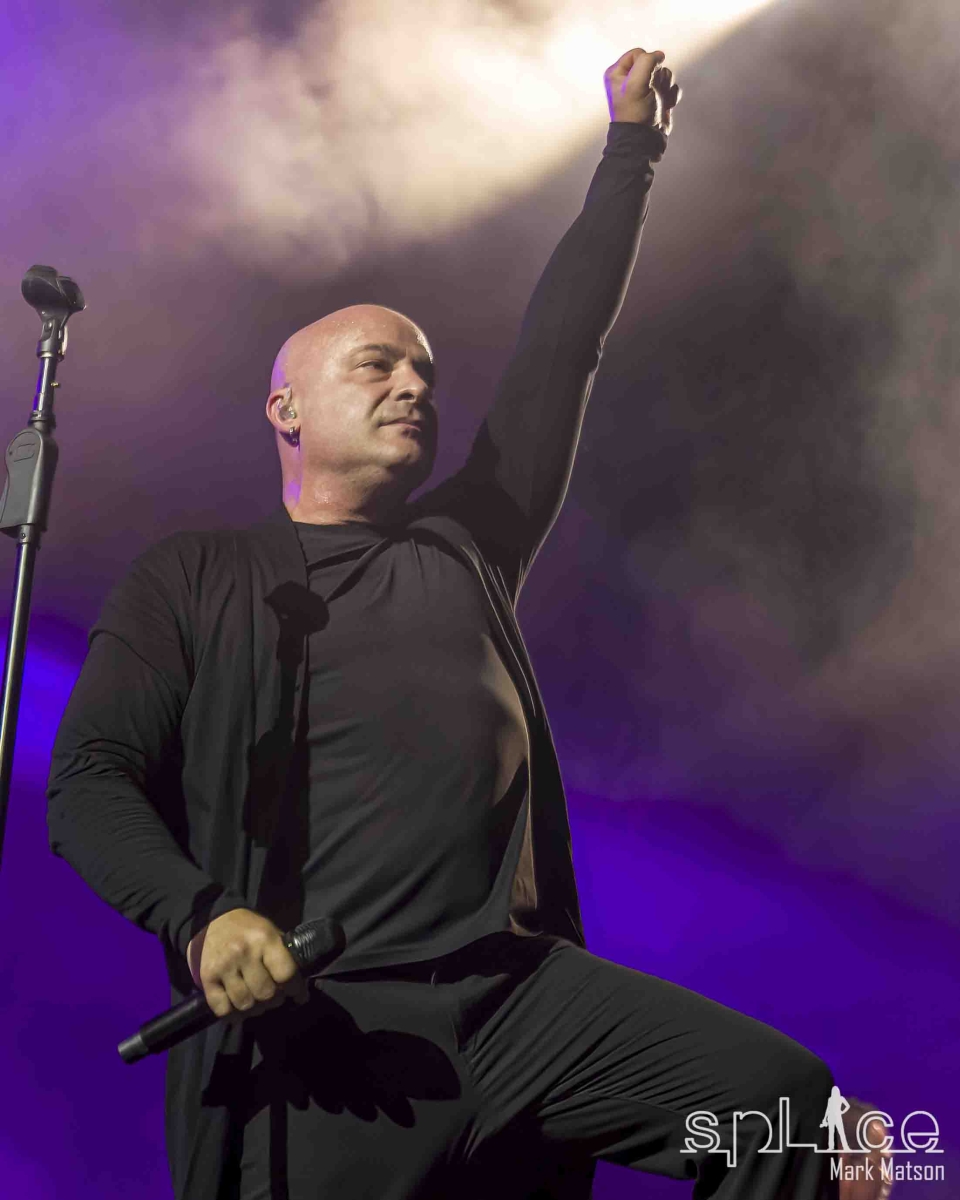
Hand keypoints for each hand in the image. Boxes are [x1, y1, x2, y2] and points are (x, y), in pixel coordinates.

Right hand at [186, 908, 309, 1023]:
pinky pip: (223, 1010)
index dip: (295, 989)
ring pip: (245, 1004)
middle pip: (265, 994)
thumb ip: (283, 956)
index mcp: (265, 939)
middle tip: (274, 996)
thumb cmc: (249, 929)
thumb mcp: (271, 932)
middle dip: (274, 1000)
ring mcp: (223, 966)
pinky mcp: (207, 978)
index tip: (298, 995)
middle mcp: (244, 952)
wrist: (214, 920)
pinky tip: (238, 1006)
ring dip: (255, 1008)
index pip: (286, 974)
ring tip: (257, 1001)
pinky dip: (233, 1014)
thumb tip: (298, 985)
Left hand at [604, 48, 680, 132]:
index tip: (643, 80)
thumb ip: (647, 61)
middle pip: (653, 63)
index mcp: (617, 73)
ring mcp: (645, 89)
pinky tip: (665, 106)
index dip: (645, 63)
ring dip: (665, 86)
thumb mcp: (636, 83)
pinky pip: (671, 86)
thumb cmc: (635, 113)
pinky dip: (671, 95)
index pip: (638, 53)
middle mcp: (630, 79)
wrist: (644, 140)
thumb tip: (659, 55)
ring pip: (664, 73)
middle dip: (657, 76)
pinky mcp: (658, 98)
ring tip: (658, 100)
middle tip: (651, 92)